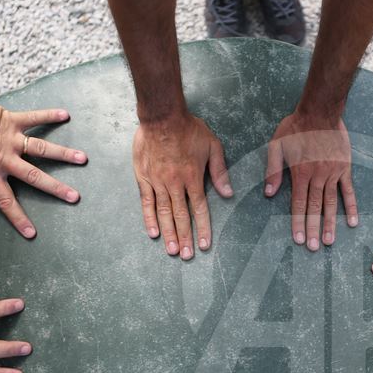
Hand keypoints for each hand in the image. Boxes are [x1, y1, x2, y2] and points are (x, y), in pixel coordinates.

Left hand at [0, 95, 87, 238]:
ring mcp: (11, 138)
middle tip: (75, 197)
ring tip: (83, 158)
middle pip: (34, 177)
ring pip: (42, 148)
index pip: (6, 201)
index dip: (18, 218)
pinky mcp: (11, 119)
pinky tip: (66, 114)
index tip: (32, 233)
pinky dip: (49, 114)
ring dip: (63, 154)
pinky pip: (33, 117)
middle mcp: (5, 158)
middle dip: (55, 188)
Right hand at [132, 114, 231, 258]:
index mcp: (193, 177)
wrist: (162, 116)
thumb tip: (228, 193)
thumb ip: (220, 171)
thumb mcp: (212, 145)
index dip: (203, 228)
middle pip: (181, 216)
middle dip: (185, 237)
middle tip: (187, 255)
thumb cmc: (189, 128)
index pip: (200, 209)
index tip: (205, 245)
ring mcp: (158, 182)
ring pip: (164, 213)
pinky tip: (153, 233)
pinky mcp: (144, 178)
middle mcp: (175, 183)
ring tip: (172, 250)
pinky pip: (147, 202)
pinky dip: (149, 218)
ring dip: (169, 233)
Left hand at [265, 111, 356, 249]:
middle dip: (314, 229)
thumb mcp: (277, 145)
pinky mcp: (345, 168)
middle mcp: (317, 176)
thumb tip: (268, 193)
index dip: (298, 223)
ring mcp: (333, 173)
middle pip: (315, 207)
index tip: (299, 239)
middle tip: (314, 248)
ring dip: (330, 223)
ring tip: (330, 241)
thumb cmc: (296, 127)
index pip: (298, 203)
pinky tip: (352, 222)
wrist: (321, 111)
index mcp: (300, 173)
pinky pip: (349, 191)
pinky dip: (351, 207)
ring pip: (331, 203)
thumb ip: (273, 169)